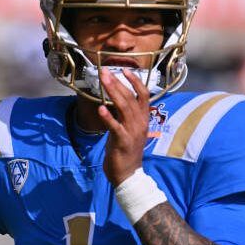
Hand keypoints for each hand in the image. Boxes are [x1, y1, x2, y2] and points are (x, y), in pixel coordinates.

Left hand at [98, 68, 149, 186]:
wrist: (128, 174)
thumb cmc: (126, 149)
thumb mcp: (127, 128)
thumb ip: (123, 114)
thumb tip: (114, 97)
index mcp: (143, 118)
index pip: (143, 95)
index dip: (135, 81)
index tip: (124, 70)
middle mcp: (140, 123)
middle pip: (130, 97)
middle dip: (117, 82)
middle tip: (105, 71)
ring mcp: (133, 132)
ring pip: (124, 108)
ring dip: (113, 93)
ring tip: (103, 81)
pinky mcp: (123, 141)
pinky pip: (115, 127)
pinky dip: (108, 117)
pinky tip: (100, 108)